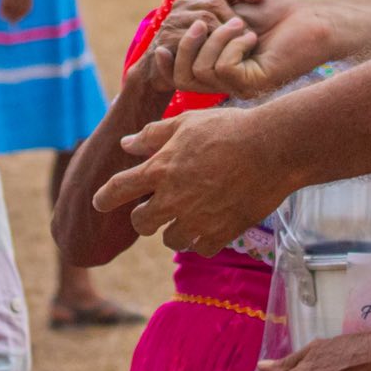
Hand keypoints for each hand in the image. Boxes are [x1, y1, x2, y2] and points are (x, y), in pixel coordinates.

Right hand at [0, 0, 33, 23]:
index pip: (28, 6)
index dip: (22, 14)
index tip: (17, 19)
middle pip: (21, 9)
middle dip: (15, 17)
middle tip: (10, 22)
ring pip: (12, 8)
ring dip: (9, 15)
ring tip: (4, 18)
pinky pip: (5, 3)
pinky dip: (4, 10)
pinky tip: (1, 14)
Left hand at [91, 106, 290, 253]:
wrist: (272, 148)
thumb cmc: (229, 128)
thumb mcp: (187, 122)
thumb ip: (153, 135)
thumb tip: (127, 144)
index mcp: (160, 169)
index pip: (118, 189)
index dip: (104, 197)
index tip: (99, 203)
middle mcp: (172, 199)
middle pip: (141, 223)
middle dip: (144, 217)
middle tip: (156, 209)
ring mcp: (196, 219)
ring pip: (171, 240)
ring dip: (174, 231)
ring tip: (188, 217)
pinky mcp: (221, 233)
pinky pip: (201, 248)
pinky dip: (203, 240)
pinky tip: (211, 226)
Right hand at [148, 0, 338, 99]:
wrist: (315, 18)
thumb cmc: (277, 12)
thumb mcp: (229, 14)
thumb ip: (203, 26)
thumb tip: (168, 39)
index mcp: (221, 68)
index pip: (178, 76)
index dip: (165, 62)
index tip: (164, 44)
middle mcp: (227, 82)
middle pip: (180, 76)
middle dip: (188, 42)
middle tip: (214, 20)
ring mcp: (238, 86)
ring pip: (198, 73)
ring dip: (214, 39)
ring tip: (241, 24)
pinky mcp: (252, 85)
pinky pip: (221, 69)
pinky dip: (230, 45)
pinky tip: (251, 37)